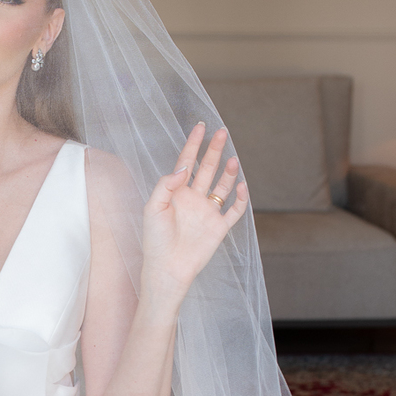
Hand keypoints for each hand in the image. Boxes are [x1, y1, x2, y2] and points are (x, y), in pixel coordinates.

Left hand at [140, 122, 248, 307]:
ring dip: (229, 172)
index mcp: (177, 192)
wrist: (167, 269)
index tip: (201, 126)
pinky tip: (242, 187)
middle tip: (222, 132)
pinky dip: (241, 199)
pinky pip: (235, 210)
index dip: (193, 144)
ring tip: (233, 159)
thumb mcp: (153, 208)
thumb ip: (166, 185)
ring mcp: (208, 212)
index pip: (187, 162)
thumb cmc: (155, 241)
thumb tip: (183, 167)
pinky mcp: (219, 228)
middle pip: (207, 168)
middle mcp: (194, 199)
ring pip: (222, 186)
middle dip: (214, 150)